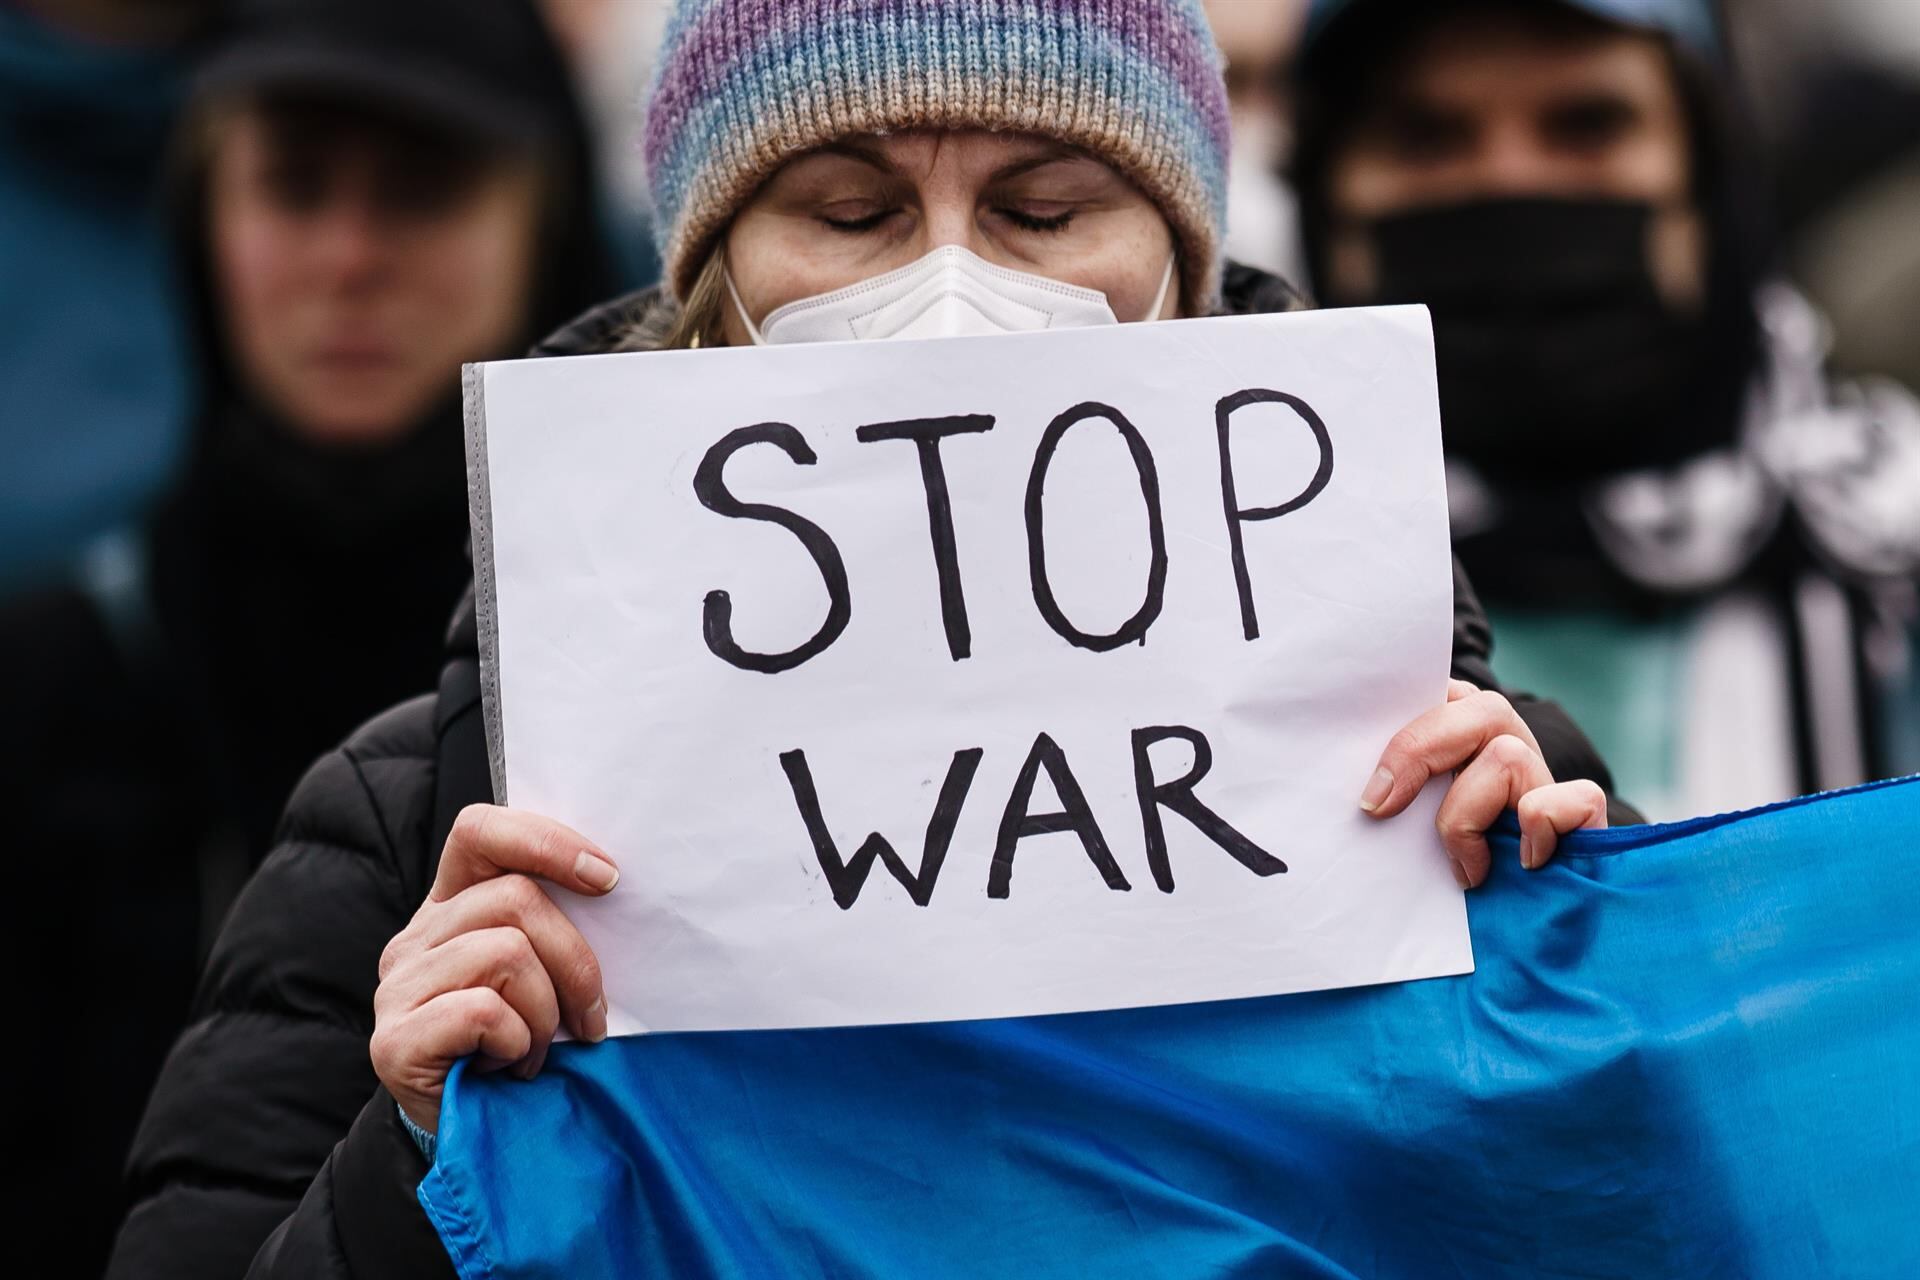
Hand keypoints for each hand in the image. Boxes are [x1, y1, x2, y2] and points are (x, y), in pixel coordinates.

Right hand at [371, 805, 618, 1133]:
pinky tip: (509, 1068)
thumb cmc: (522, 1050)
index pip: (481, 831)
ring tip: (538, 1050)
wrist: (475, 1140)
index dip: (546, 841)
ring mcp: (397, 988)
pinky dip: (516, 1043)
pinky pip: (483, 1012)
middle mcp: (415, 938)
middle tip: (590, 1018)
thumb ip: (554, 928)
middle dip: (575, 960)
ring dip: (546, 1013)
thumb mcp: (545, 978)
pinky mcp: (394, 1042)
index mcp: (451, 907)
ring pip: (506, 953)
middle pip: (516, 899)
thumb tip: (612, 883)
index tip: (608, 878)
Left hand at [1360, 680, 1606, 888]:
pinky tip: (1524, 862)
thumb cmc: (1445, 860)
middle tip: (1380, 810)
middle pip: (1478, 708)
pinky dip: (1539, 829)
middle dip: (1417, 756)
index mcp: (1460, 725)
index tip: (1370, 797)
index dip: (1400, 734)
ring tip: (1464, 867)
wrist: (1520, 917)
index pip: (1435, 691)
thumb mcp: (1407, 820)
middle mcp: (1507, 737)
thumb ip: (1393, 791)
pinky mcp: (1585, 808)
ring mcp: (1545, 771)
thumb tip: (1360, 798)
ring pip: (1507, 756)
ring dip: (1468, 818)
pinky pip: (1575, 796)